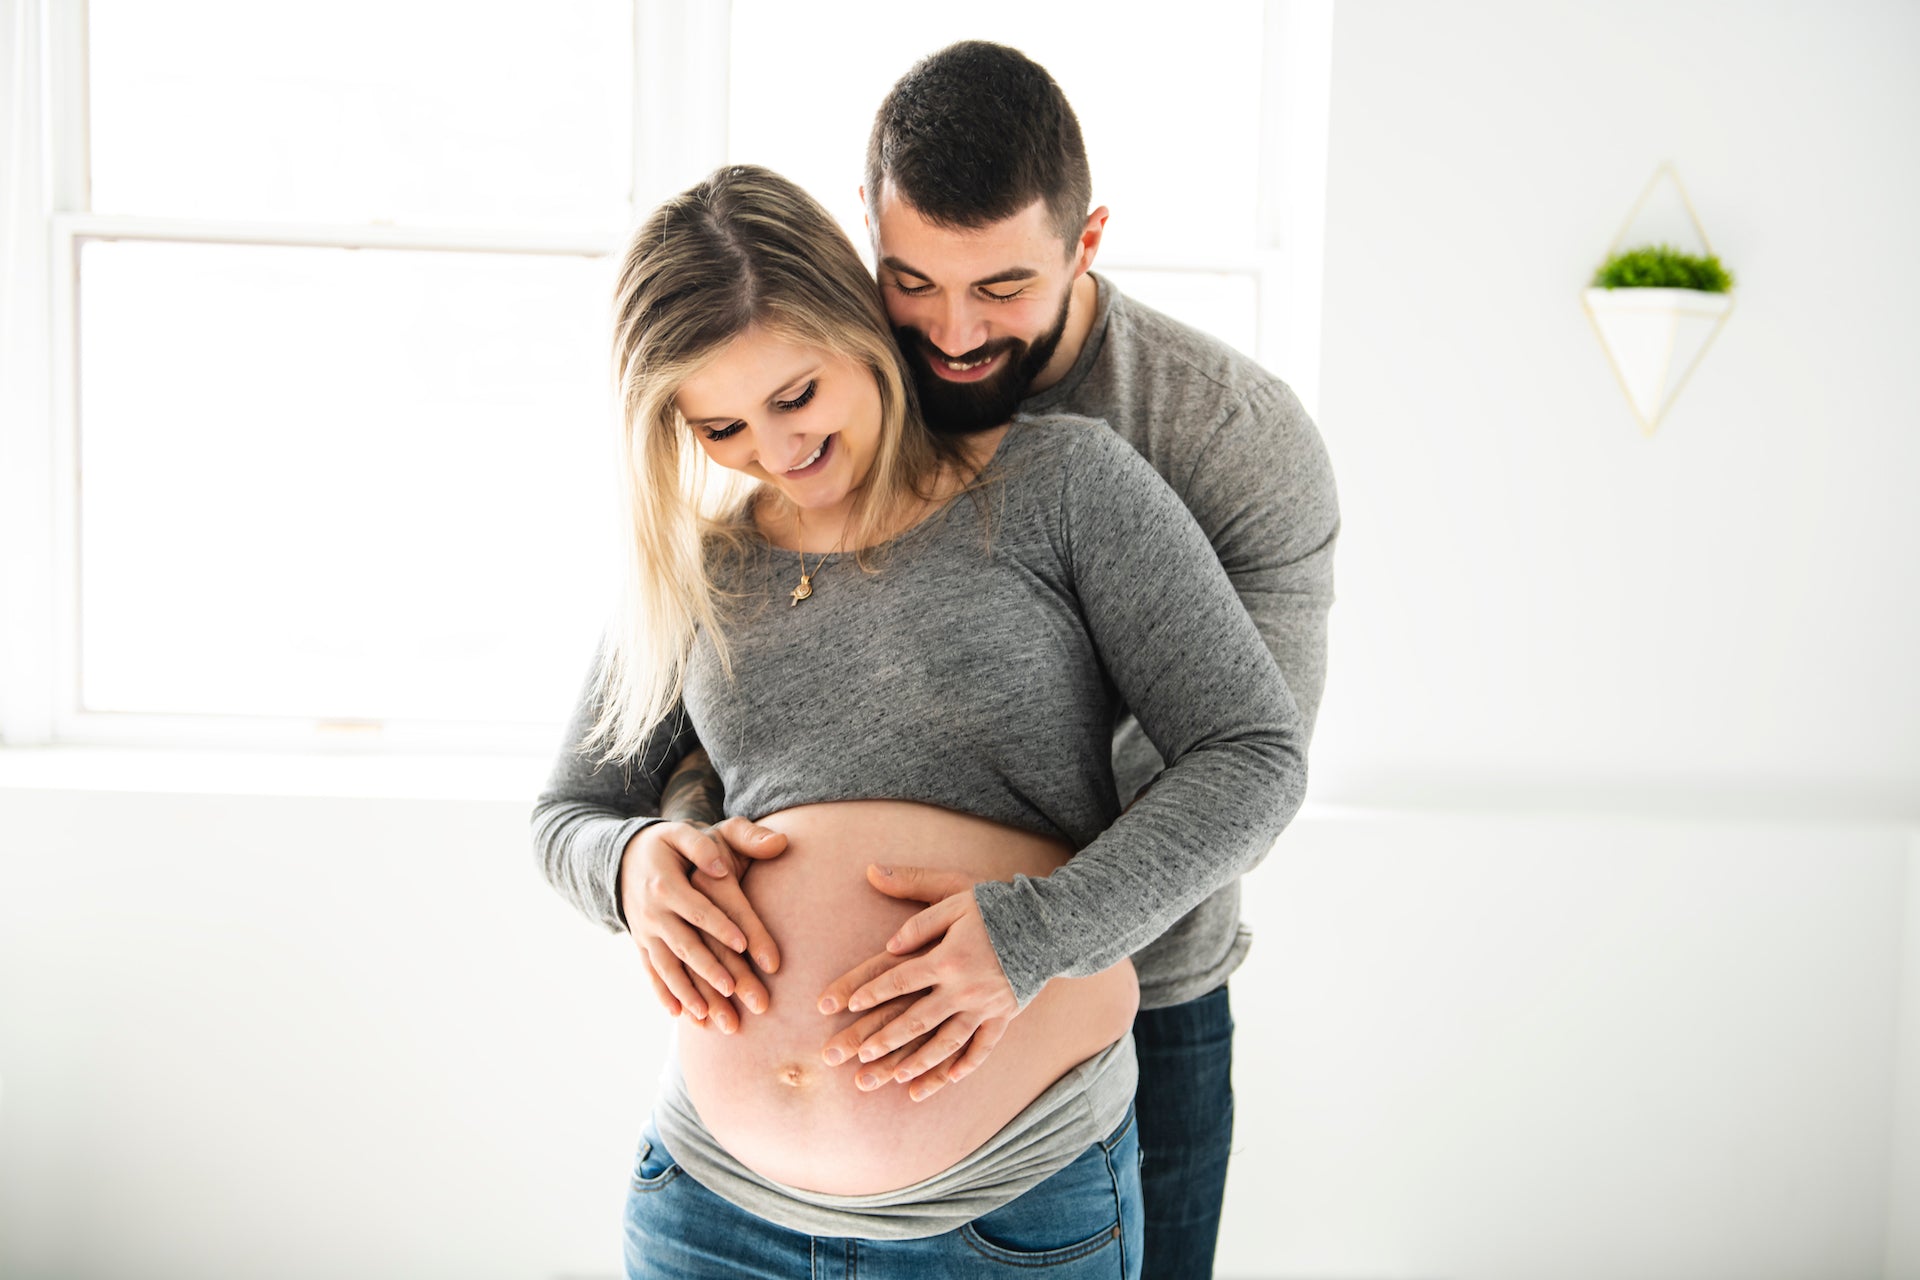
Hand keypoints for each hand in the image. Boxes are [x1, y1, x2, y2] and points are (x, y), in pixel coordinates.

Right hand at [620, 816, 787, 1031]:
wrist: (625, 856)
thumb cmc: (670, 843)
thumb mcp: (684, 832)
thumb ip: (708, 844)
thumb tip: (724, 865)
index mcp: (667, 883)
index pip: (698, 909)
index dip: (721, 926)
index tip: (744, 945)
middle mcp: (653, 911)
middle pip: (685, 946)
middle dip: (711, 971)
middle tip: (736, 992)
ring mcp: (645, 932)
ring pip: (668, 967)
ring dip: (688, 993)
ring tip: (711, 1016)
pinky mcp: (642, 944)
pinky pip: (652, 972)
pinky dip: (664, 994)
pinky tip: (680, 1015)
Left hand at [817, 866, 1019, 1099]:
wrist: (1050, 922)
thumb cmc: (998, 905)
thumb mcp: (955, 894)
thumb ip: (919, 911)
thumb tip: (886, 933)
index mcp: (946, 958)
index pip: (898, 979)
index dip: (871, 991)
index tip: (847, 1004)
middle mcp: (963, 989)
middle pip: (916, 1020)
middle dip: (884, 1039)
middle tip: (858, 1056)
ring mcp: (985, 1006)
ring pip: (947, 1041)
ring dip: (920, 1061)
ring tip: (896, 1077)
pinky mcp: (1005, 1015)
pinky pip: (984, 1047)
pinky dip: (966, 1065)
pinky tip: (948, 1079)